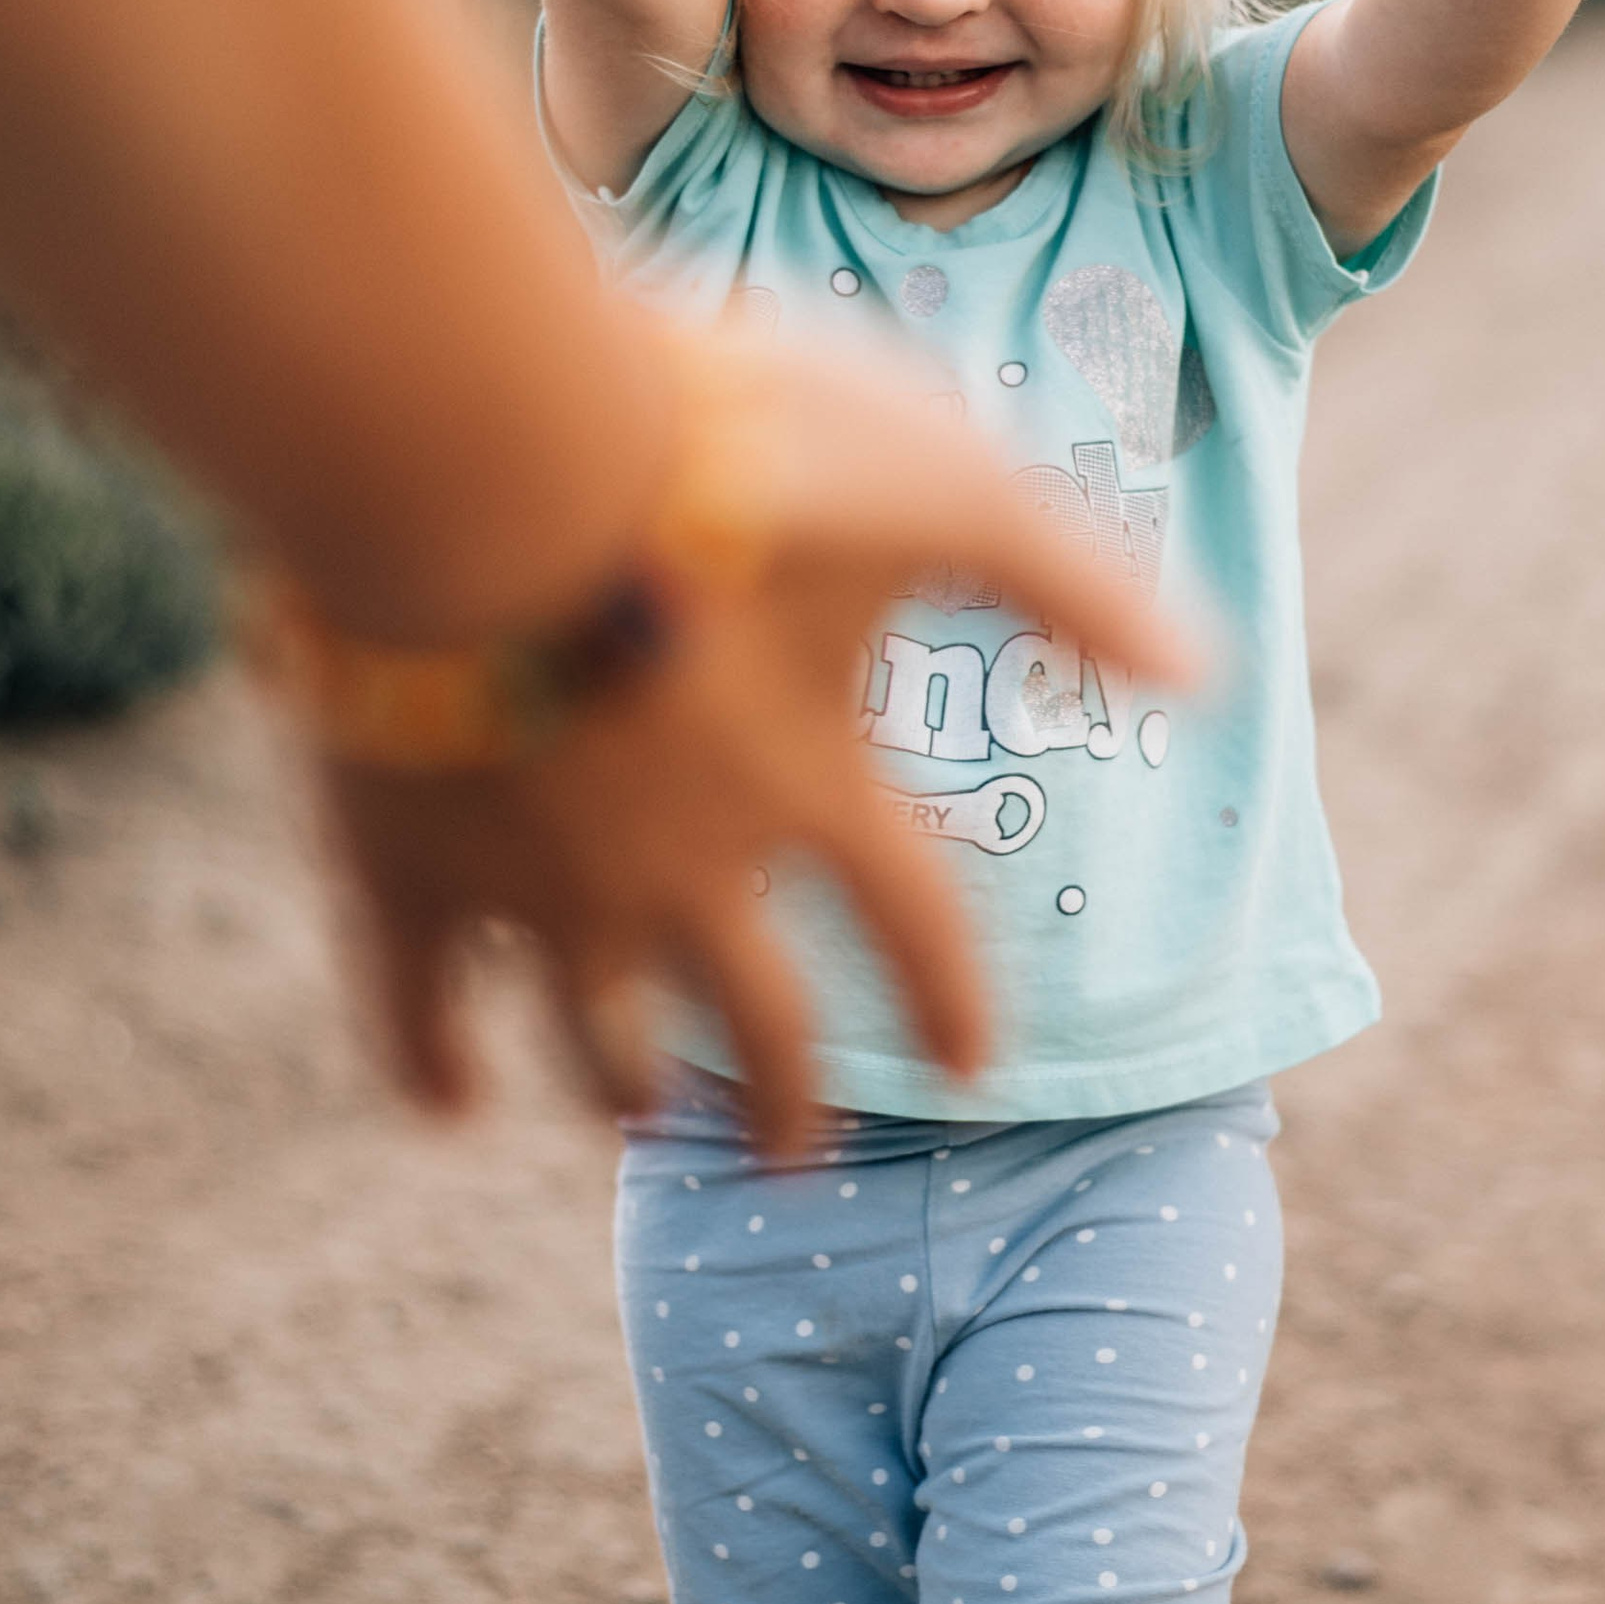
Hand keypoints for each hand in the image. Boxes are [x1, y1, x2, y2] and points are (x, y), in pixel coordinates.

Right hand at [307, 337, 1187, 1162]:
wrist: (490, 456)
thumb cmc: (734, 453)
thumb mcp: (946, 488)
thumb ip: (1070, 585)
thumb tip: (1201, 678)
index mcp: (820, 789)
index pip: (914, 931)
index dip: (948, 1002)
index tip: (967, 1066)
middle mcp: (690, 871)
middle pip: (758, 1025)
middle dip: (786, 1097)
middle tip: (795, 1151)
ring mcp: (541, 882)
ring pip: (598, 1036)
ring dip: (629, 1087)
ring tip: (643, 1117)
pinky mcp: (403, 861)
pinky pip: (418, 1001)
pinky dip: (433, 1060)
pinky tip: (451, 1101)